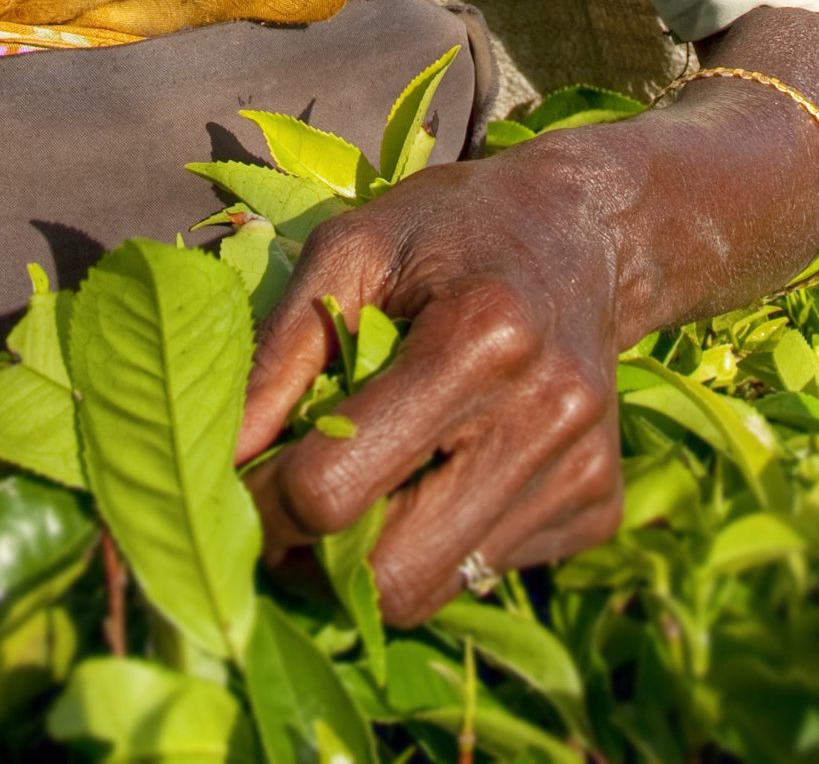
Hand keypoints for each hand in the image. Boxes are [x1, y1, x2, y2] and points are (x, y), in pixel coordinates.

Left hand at [235, 146, 634, 625]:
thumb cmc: (451, 229)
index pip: (336, 486)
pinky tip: (441, 473)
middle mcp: (545, 416)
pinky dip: (439, 544)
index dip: (262, 506)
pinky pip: (487, 572)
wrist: (588, 230)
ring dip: (372, 563)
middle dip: (315, 563)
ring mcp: (581, 471)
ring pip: (436, 589)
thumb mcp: (351, 250)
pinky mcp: (601, 507)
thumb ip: (279, 353)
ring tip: (355, 494)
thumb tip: (217, 458)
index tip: (235, 488)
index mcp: (480, 338)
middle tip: (285, 522)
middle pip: (392, 574)